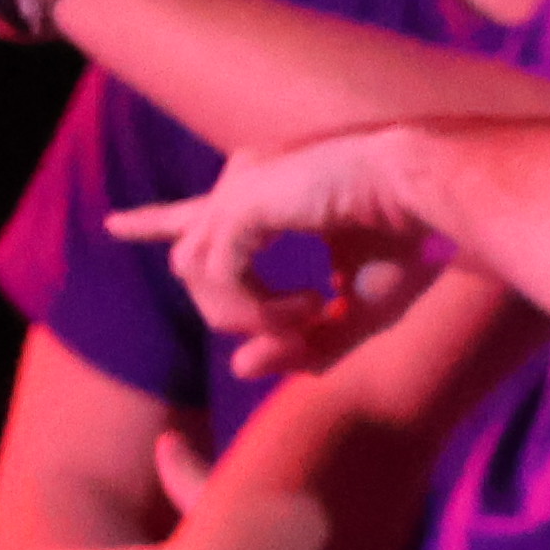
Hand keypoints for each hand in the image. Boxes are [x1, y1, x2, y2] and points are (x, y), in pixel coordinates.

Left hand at [114, 129, 453, 376]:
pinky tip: (310, 307)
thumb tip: (238, 370)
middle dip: (233, 307)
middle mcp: (246, 179)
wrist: (433, 186)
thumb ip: (306, 343)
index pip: (197, 209)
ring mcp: (239, 186)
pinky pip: (219, 277)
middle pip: (188, 257)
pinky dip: (258, 308)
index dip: (153, 221)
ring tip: (314, 315)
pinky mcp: (243, 200)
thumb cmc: (414, 235)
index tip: (115, 226)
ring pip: (194, 273)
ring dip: (249, 314)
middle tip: (315, 318)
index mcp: (271, 189)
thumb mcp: (362, 307)